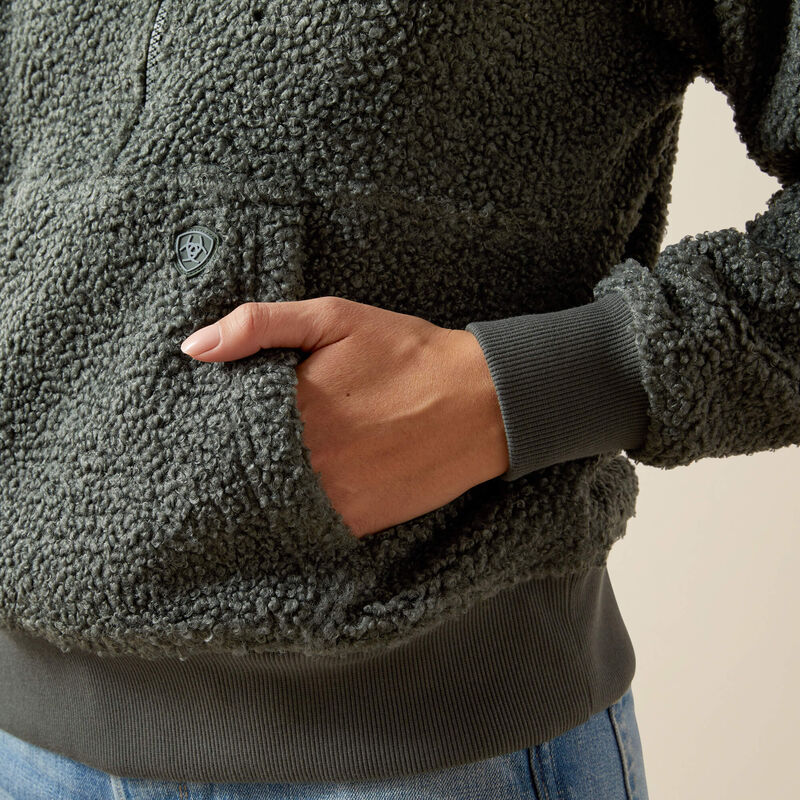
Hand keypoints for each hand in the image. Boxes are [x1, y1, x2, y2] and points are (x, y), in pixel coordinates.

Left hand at [180, 296, 509, 537]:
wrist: (480, 402)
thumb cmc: (407, 355)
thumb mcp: (334, 318)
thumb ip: (260, 325)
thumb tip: (193, 347)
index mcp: (291, 405)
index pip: (221, 423)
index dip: (211, 420)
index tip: (202, 419)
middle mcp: (305, 459)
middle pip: (239, 467)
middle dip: (228, 458)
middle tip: (221, 451)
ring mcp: (331, 497)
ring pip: (267, 502)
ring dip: (256, 490)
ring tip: (254, 473)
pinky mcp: (357, 523)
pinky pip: (305, 526)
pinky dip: (293, 514)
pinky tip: (301, 491)